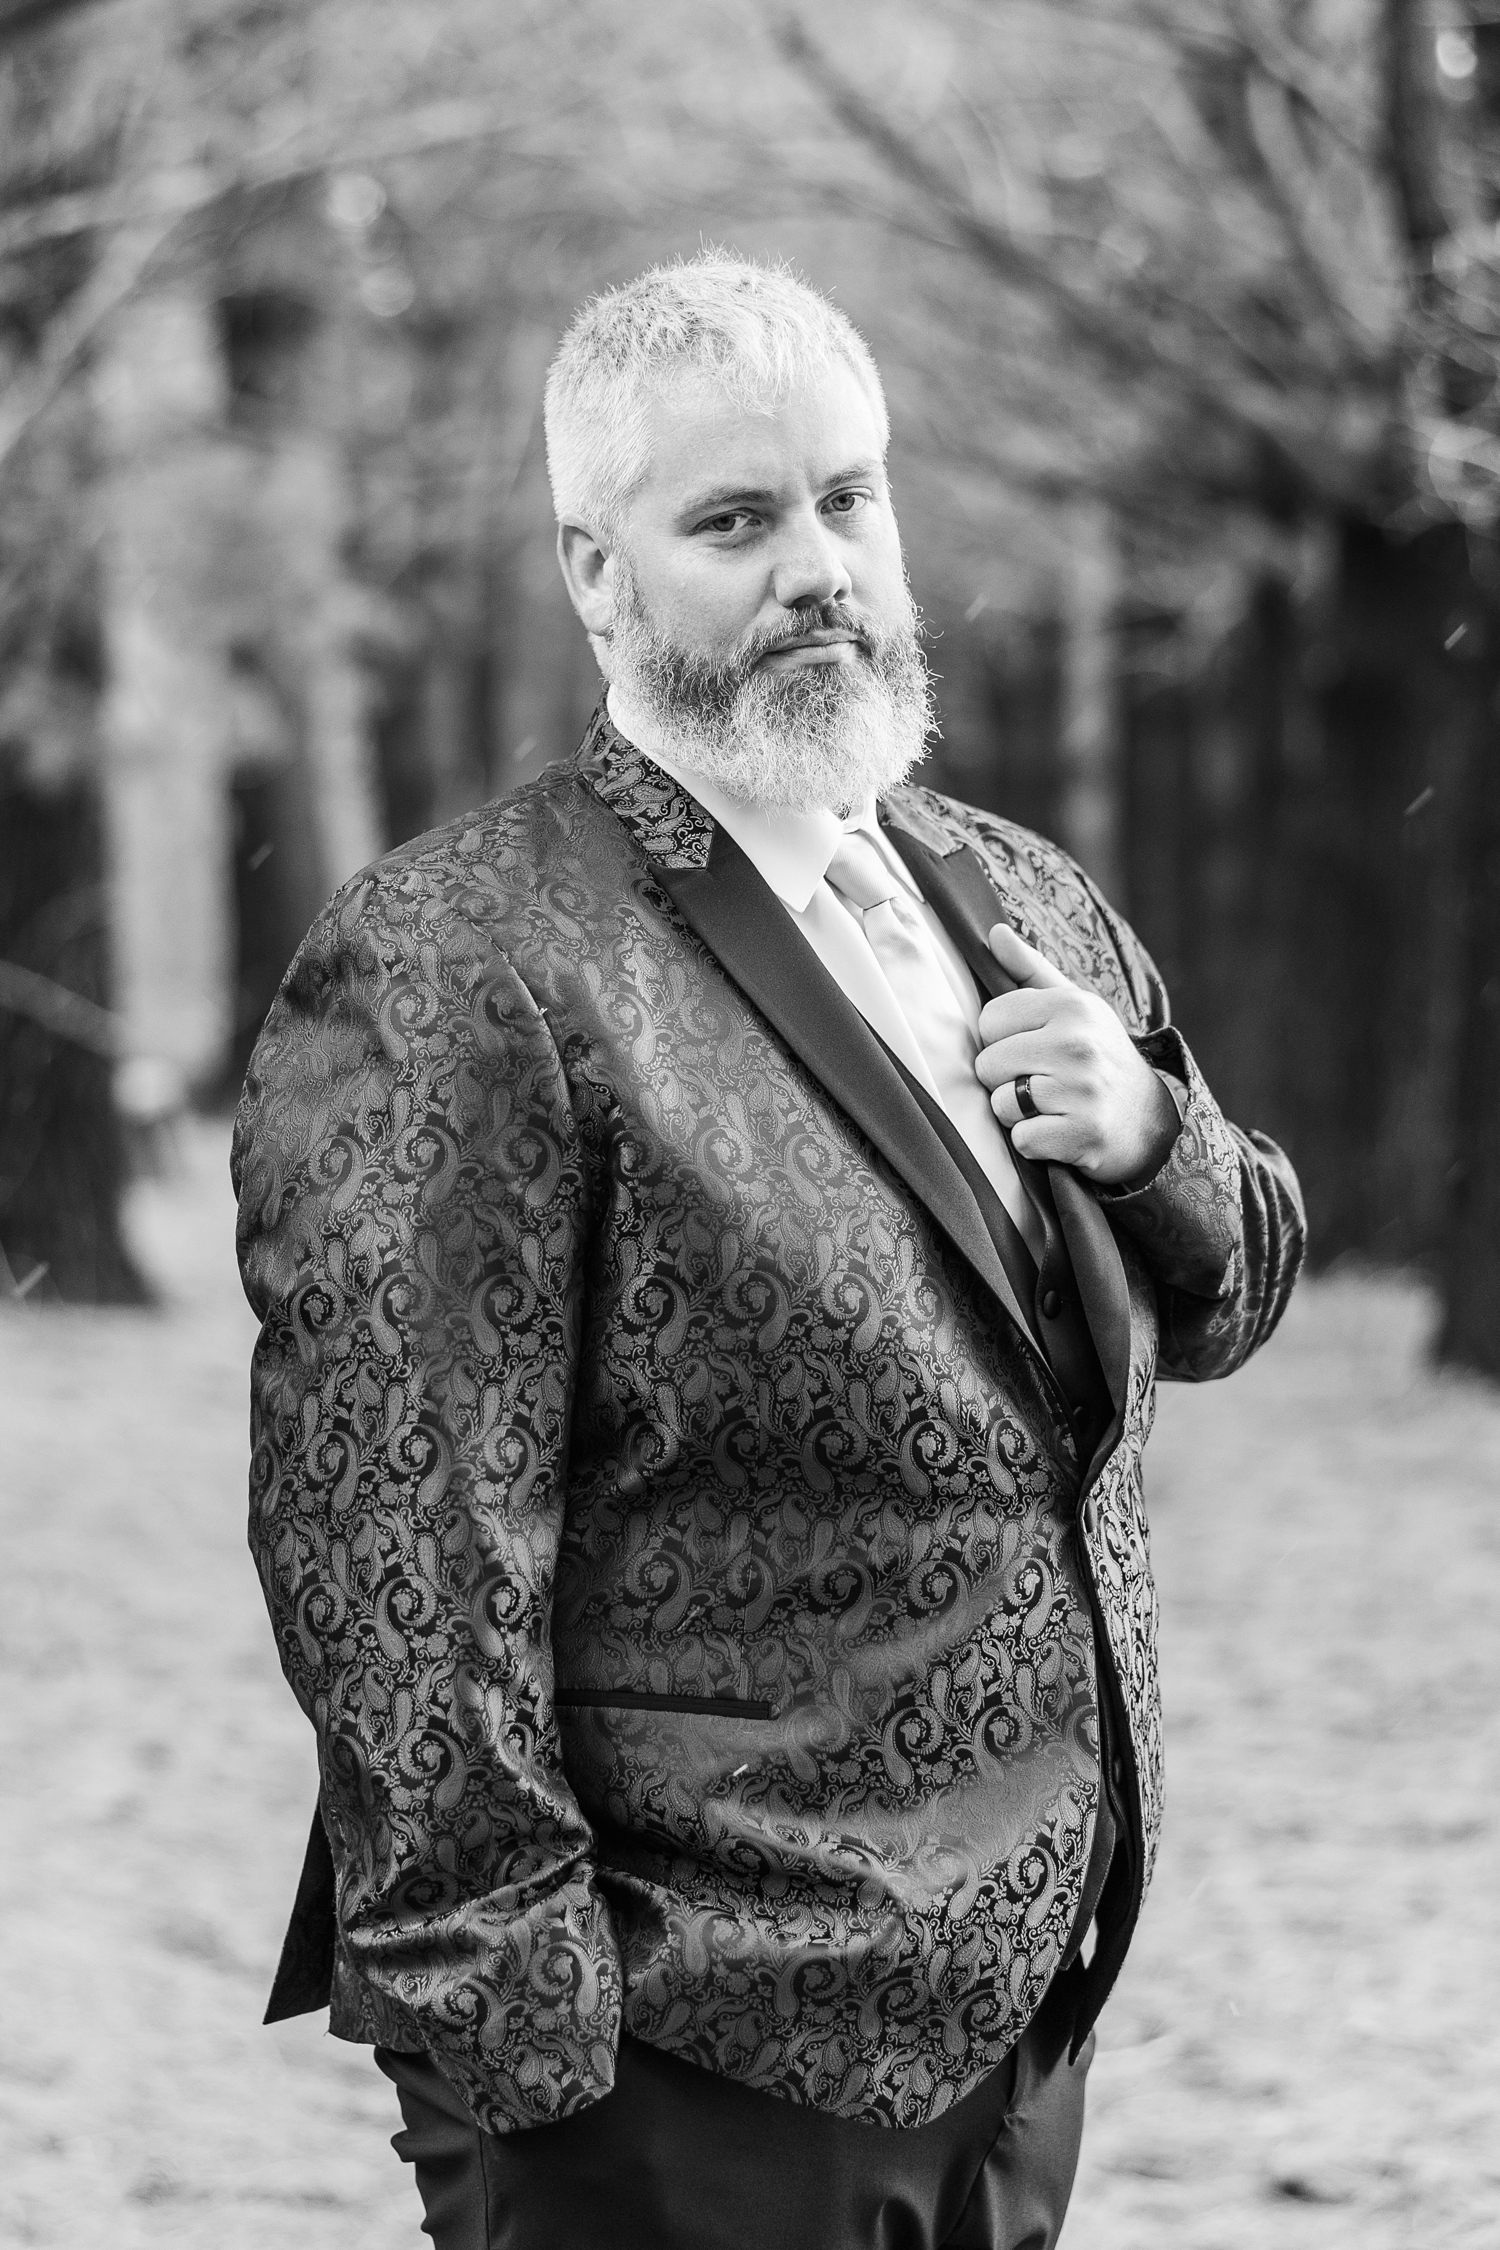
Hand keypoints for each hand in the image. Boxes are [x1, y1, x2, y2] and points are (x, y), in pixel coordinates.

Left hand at [974, 924, 1180, 1185]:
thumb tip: (993, 933)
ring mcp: (1082, 1091)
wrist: (1151, 1118)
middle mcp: (1078, 1044)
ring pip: (1001, 1104)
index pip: (989, 1020)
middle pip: (988, 1064)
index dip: (1002, 1039)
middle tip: (1043, 1081)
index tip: (1032, 1048)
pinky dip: (1035, 1143)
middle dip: (1006, 1078)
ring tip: (1051, 1106)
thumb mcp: (1074, 1006)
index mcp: (1071, 1006)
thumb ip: (1029, 970)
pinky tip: (1060, 1131)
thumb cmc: (1098, 1057)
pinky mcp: (1083, 1134)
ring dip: (1018, 1113)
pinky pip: (1022, 1140)